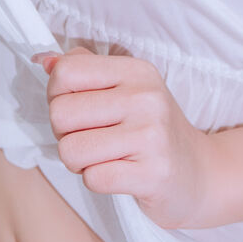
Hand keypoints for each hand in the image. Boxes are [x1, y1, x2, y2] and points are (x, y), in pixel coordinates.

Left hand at [32, 45, 216, 231]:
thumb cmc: (151, 131)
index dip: (58, 96)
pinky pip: (93, 179)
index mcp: (136, 71)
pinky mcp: (152, 174)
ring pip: (71, 150)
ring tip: (105, 157)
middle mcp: (146, 98)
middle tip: (92, 138)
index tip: (79, 110)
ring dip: (80, 162)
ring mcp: (152, 136)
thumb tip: (43, 60)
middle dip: (65, 133)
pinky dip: (98, 181)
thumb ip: (84, 71)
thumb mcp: (126, 90)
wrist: (199, 172)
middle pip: (60, 113)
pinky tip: (120, 174)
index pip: (66, 72)